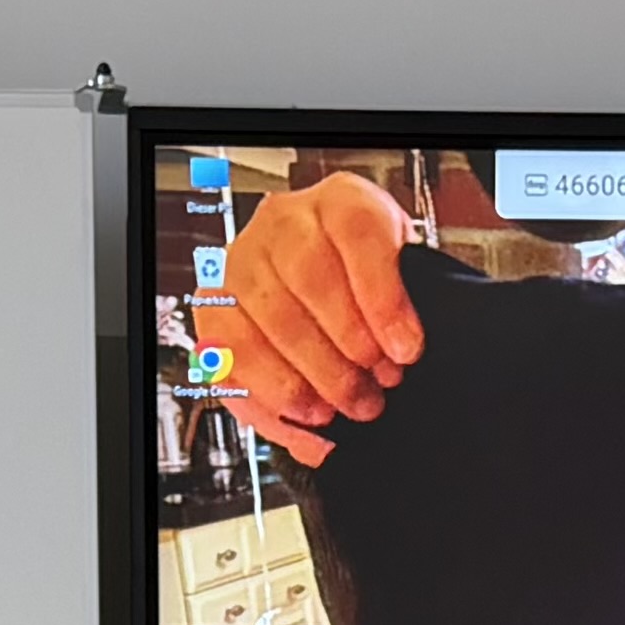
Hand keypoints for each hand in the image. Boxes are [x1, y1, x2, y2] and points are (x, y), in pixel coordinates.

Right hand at [202, 176, 425, 465]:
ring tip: (340, 410)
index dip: (383, 299)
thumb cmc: (369, 281)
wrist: (333, 279)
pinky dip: (269, 404)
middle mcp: (283, 224)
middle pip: (308, 281)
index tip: (405, 350)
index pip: (357, 233)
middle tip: (374, 393)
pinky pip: (230, 360)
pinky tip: (304, 423)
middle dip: (346, 352)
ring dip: (307, 383)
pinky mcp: (214, 310)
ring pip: (265, 324)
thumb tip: (402, 349)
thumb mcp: (406, 278)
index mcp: (340, 202)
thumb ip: (410, 300)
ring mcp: (242, 264)